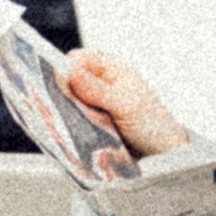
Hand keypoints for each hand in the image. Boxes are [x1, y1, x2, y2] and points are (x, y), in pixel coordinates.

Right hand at [64, 48, 189, 160]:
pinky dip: (68, 124)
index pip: (81, 59)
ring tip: (59, 119)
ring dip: (63, 110)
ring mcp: (95, 106)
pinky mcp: (90, 125)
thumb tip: (70, 72)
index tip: (55, 79)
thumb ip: (97, 90)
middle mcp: (101, 86)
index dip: (67, 66)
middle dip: (61, 90)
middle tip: (53, 102)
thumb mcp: (125, 105)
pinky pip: (72, 121)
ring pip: (69, 102)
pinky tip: (65, 131)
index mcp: (113, 71)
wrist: (162, 156)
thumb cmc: (153, 126)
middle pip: (70, 80)